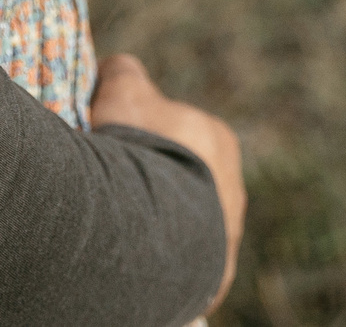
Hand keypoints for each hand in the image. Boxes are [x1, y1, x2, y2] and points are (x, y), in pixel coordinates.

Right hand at [91, 53, 244, 314]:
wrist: (150, 224)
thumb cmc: (139, 148)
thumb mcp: (123, 90)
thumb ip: (123, 74)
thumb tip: (115, 69)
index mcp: (218, 141)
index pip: (178, 135)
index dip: (142, 139)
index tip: (115, 149)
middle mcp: (233, 188)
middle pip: (184, 182)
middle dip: (153, 183)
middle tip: (113, 190)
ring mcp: (226, 235)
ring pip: (185, 224)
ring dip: (156, 223)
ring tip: (117, 225)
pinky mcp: (212, 275)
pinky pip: (181, 263)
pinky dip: (158, 258)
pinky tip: (130, 253)